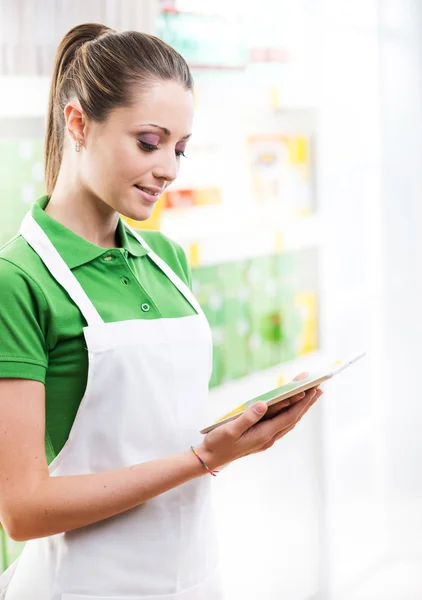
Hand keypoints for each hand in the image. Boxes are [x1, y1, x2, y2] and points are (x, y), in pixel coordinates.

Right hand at [198, 381, 321, 470]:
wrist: (211, 459)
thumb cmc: (219, 443)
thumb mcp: (230, 429)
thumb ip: (247, 417)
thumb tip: (263, 404)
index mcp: (263, 435)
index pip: (288, 417)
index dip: (301, 403)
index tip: (312, 390)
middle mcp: (269, 438)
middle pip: (293, 418)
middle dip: (306, 403)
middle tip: (319, 387)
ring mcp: (266, 438)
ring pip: (289, 421)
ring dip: (301, 407)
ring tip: (311, 394)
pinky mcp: (262, 436)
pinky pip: (281, 423)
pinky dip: (290, 412)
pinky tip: (293, 406)